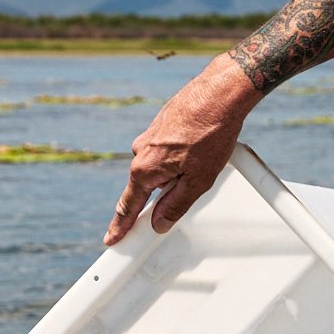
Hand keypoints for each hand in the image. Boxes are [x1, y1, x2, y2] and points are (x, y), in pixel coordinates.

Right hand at [104, 56, 258, 244]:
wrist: (221, 93)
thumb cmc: (211, 133)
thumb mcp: (198, 181)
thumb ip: (175, 206)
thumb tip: (159, 224)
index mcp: (145, 169)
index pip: (128, 207)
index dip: (121, 226)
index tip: (112, 240)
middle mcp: (141, 151)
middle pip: (146, 186)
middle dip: (165, 191)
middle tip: (191, 181)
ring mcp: (149, 136)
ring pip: (160, 166)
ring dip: (178, 170)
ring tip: (205, 158)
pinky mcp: (161, 125)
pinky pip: (167, 149)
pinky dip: (181, 154)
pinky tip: (201, 146)